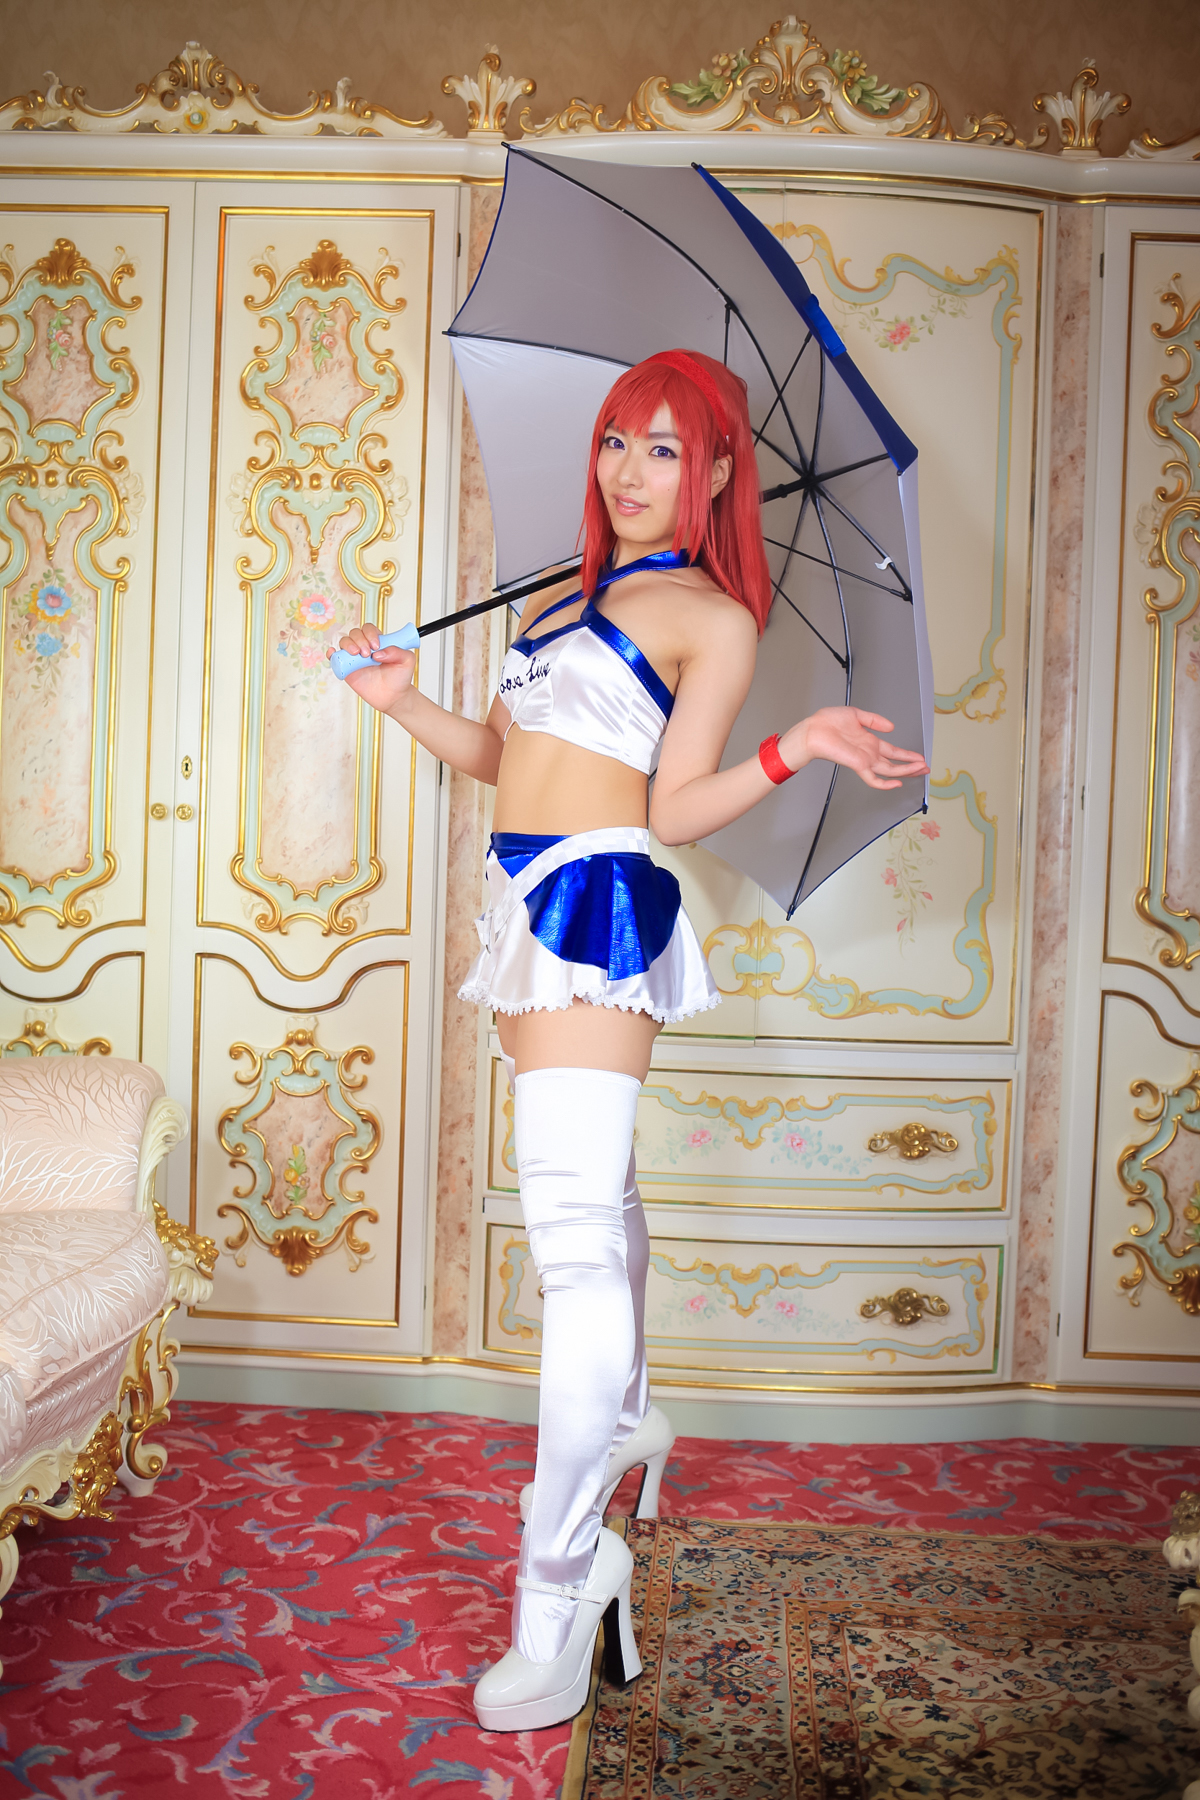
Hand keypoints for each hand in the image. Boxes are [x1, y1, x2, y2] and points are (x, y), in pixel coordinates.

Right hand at [329, 622, 415, 714]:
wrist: (393, 697)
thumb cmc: (400, 678)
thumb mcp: (407, 661)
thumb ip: (398, 652)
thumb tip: (378, 653)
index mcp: (378, 642)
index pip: (369, 629)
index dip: (370, 634)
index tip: (376, 646)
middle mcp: (365, 647)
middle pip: (355, 633)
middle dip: (359, 640)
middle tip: (367, 654)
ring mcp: (355, 658)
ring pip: (344, 642)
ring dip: (348, 645)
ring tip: (358, 656)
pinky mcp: (347, 669)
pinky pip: (335, 658)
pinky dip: (331, 654)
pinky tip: (333, 653)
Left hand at [779, 707, 929, 790]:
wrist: (813, 730)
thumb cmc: (827, 722)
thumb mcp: (856, 714)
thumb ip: (874, 720)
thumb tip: (891, 726)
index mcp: (869, 741)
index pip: (892, 751)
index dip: (907, 755)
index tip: (919, 757)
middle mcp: (869, 753)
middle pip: (894, 763)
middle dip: (912, 766)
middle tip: (926, 767)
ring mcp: (864, 760)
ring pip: (890, 771)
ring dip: (907, 771)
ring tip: (921, 770)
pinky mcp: (858, 765)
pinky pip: (874, 780)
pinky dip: (886, 784)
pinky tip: (898, 783)